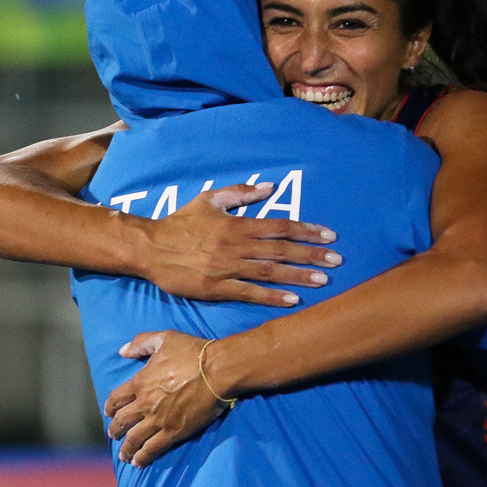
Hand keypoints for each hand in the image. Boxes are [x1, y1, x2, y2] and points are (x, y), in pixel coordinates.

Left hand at [105, 331, 224, 466]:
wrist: (217, 371)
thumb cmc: (193, 353)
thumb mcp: (165, 338)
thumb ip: (141, 343)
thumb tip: (123, 351)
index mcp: (140, 382)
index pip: (116, 398)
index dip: (110, 407)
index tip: (109, 413)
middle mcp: (144, 404)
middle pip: (122, 422)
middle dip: (115, 430)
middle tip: (113, 435)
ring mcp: (158, 420)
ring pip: (134, 439)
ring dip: (126, 449)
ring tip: (124, 456)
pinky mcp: (174, 432)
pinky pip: (153, 448)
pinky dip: (143, 457)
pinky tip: (139, 463)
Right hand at [131, 182, 341, 307]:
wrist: (149, 247)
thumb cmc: (180, 222)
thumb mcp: (209, 199)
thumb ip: (240, 193)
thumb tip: (270, 186)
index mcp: (237, 224)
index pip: (279, 226)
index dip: (306, 231)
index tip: (329, 236)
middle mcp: (236, 246)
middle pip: (281, 250)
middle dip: (311, 255)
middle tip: (336, 261)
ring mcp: (226, 268)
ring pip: (269, 272)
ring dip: (298, 276)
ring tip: (323, 280)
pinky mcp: (215, 288)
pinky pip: (248, 293)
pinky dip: (271, 296)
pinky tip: (292, 299)